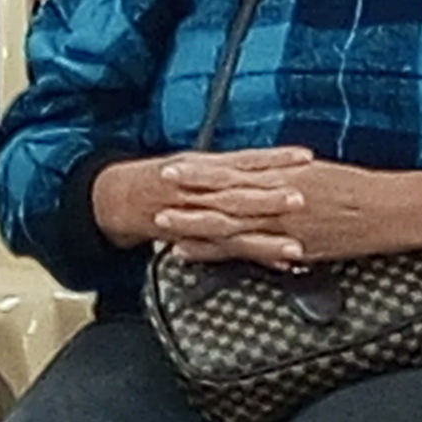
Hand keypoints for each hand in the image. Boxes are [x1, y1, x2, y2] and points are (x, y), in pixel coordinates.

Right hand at [97, 147, 308, 261]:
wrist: (117, 198)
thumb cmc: (159, 179)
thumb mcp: (193, 160)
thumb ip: (230, 164)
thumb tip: (273, 162)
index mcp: (204, 165)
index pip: (245, 159)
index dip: (275, 157)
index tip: (304, 157)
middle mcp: (200, 190)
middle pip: (239, 193)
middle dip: (269, 198)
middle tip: (300, 199)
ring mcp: (195, 217)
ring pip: (233, 227)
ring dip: (264, 239)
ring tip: (294, 247)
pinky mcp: (192, 239)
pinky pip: (224, 251)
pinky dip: (251, 255)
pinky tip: (277, 264)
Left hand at [101, 148, 421, 266]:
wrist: (393, 209)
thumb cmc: (360, 190)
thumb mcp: (319, 174)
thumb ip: (286, 176)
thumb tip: (263, 175)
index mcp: (286, 174)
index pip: (235, 171)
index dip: (202, 171)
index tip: (174, 167)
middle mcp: (281, 196)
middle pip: (225, 195)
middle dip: (189, 195)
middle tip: (156, 194)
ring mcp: (286, 223)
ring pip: (231, 223)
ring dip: (195, 224)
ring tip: (164, 225)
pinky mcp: (295, 246)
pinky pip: (251, 248)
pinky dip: (221, 251)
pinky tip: (197, 254)